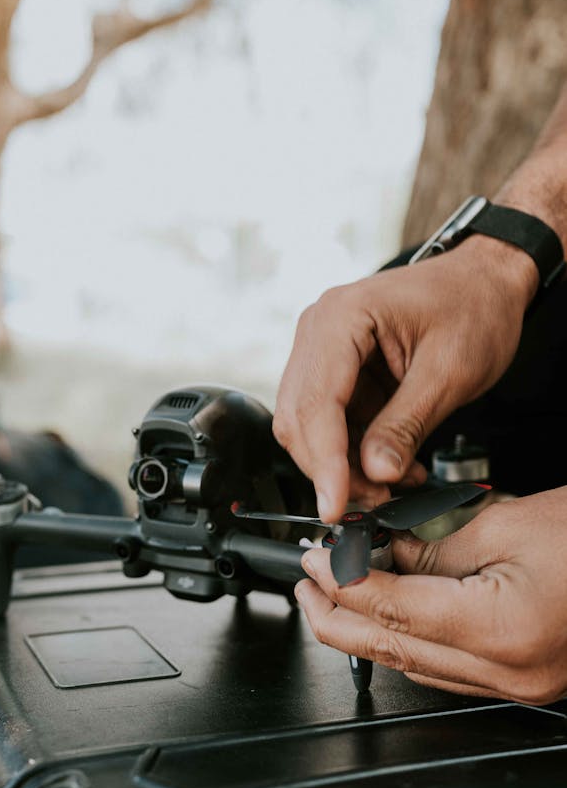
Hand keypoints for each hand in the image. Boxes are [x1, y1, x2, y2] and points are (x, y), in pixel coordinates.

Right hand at [273, 238, 535, 522]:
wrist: (486, 281)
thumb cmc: (474, 306)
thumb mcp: (450, 371)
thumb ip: (407, 424)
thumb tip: (376, 473)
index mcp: (341, 318)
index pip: (316, 402)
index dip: (324, 462)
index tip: (335, 506)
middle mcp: (319, 331)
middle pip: (300, 419)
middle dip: (331, 469)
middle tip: (375, 501)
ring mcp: (323, 352)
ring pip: (309, 428)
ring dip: (343, 466)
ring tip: (393, 485)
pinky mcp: (337, 373)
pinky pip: (331, 425)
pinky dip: (354, 454)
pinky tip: (392, 467)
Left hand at [294, 488, 566, 704]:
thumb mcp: (508, 523)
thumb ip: (434, 542)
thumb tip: (379, 548)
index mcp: (504, 628)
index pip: (395, 610)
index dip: (344, 583)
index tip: (314, 559)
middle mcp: (509, 672)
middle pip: (393, 650)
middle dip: (336, 617)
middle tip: (304, 585)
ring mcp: (517, 686)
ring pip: (414, 666)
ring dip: (366, 631)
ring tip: (334, 596)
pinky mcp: (523, 682)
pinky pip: (446, 671)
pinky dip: (408, 643)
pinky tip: (388, 617)